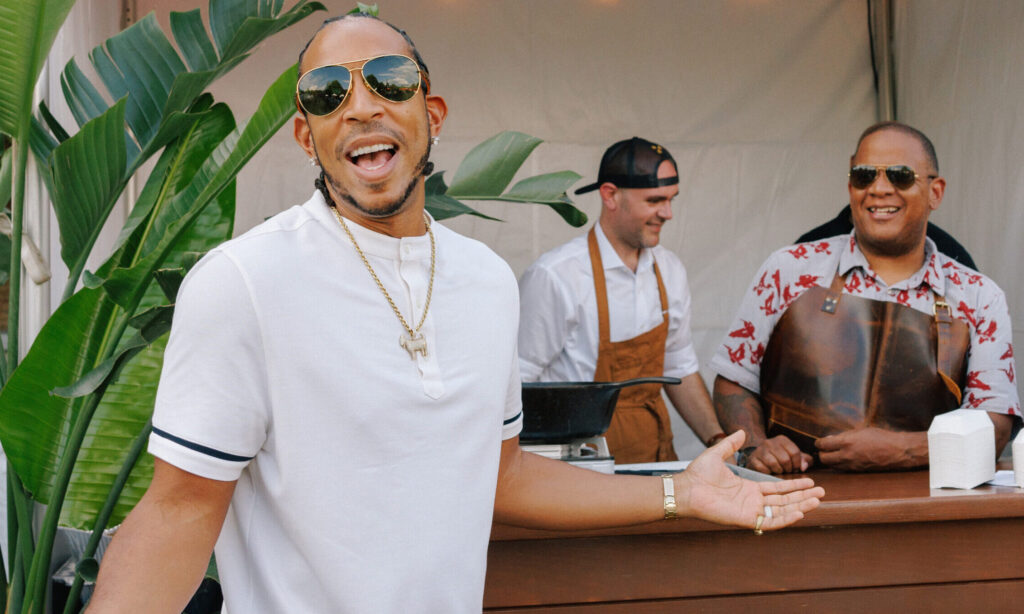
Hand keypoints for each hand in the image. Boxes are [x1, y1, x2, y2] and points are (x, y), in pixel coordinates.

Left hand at [678, 431, 823, 531]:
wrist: (686, 488)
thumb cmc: (698, 474)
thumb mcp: (717, 454)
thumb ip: (730, 443)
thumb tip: (742, 431)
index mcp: (748, 488)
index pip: (778, 489)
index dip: (795, 485)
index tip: (811, 481)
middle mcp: (752, 501)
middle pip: (785, 501)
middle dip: (803, 496)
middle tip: (822, 492)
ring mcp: (750, 511)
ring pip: (781, 511)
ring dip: (800, 506)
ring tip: (817, 500)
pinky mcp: (746, 520)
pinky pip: (770, 523)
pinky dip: (785, 519)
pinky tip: (799, 512)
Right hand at [745, 435, 812, 474]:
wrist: (759, 457)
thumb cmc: (779, 457)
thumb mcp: (793, 456)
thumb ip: (804, 460)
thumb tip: (804, 467)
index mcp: (782, 439)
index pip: (795, 452)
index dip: (797, 464)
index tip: (796, 469)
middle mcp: (770, 442)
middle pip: (785, 459)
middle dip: (788, 469)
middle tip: (787, 471)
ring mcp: (760, 450)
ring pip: (774, 464)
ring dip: (779, 471)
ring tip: (779, 471)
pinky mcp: (753, 459)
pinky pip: (764, 469)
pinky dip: (769, 473)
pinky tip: (770, 472)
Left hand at [815, 427, 925, 470]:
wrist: (897, 451)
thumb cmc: (881, 437)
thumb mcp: (861, 431)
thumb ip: (844, 435)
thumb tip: (831, 439)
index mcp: (847, 442)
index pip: (823, 445)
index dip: (819, 443)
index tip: (820, 442)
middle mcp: (847, 455)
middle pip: (824, 458)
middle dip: (822, 453)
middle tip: (825, 449)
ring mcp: (852, 465)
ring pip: (832, 466)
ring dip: (830, 460)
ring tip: (834, 454)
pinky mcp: (857, 471)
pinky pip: (842, 469)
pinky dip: (839, 464)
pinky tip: (844, 459)